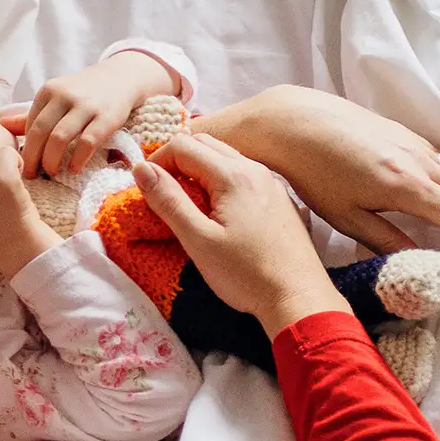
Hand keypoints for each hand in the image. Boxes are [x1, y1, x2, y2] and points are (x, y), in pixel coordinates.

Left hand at [0, 51, 176, 178]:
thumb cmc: (83, 93)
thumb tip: (1, 125)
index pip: (29, 125)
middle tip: (32, 175)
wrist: (120, 79)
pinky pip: (87, 142)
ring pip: (60, 138)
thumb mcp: (55, 99)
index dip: (25, 148)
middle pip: (40, 133)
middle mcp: (65, 96)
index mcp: (48, 91)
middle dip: (33, 158)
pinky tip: (74, 169)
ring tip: (51, 173)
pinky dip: (78, 159)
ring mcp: (86, 106)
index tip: (24, 165)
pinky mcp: (106, 118)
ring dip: (52, 161)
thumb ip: (30, 114)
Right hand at [135, 134, 351, 336]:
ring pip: (225, 157)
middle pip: (205, 144)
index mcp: (232, 175)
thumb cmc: (246, 274)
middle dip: (176, 161)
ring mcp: (269, 182)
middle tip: (162, 194)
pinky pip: (242, 174)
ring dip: (198, 170)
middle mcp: (254, 169)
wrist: (298, 296)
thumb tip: (141, 169)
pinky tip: (217, 212)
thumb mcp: (198, 240)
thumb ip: (168, 201)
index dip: (156, 161)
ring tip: (186, 203)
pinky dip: (219, 181)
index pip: (183, 145)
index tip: (145, 188)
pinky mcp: (277, 198)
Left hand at [190, 85, 439, 268]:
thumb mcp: (347, 218)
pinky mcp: (403, 132)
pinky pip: (439, 161)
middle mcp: (420, 161)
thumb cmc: (312, 175)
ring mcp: (414, 143)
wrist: (292, 123)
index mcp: (408, 186)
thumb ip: (387, 241)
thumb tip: (419, 261)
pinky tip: (427, 199)